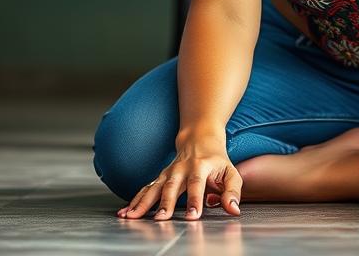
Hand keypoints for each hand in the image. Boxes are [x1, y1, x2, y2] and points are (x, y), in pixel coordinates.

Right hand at [117, 140, 241, 220]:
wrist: (200, 138)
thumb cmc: (217, 161)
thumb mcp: (231, 173)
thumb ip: (232, 192)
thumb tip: (233, 210)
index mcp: (201, 166)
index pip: (197, 184)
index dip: (195, 200)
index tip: (192, 216)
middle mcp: (182, 168)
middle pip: (172, 186)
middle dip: (166, 203)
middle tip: (161, 219)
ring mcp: (168, 172)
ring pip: (154, 187)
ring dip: (142, 202)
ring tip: (132, 216)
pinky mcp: (159, 177)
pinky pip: (146, 189)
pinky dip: (135, 200)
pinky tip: (125, 212)